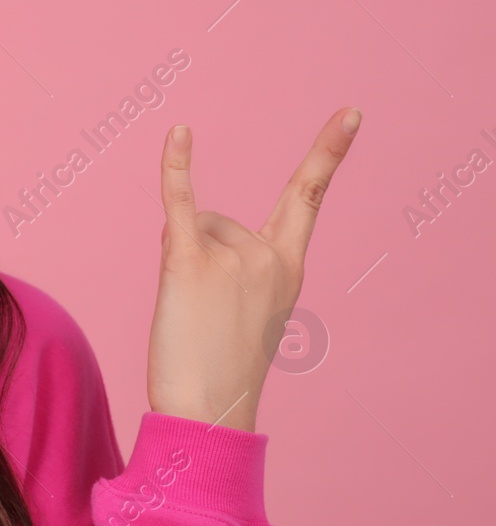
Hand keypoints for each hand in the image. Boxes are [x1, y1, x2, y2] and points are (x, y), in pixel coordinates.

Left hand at [146, 106, 360, 432]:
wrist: (206, 412)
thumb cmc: (217, 368)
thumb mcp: (238, 308)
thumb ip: (224, 258)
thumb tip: (186, 223)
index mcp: (288, 267)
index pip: (308, 196)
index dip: (328, 151)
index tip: (351, 113)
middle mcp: (268, 256)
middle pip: (215, 222)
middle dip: (196, 254)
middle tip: (203, 315)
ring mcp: (233, 257)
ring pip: (186, 229)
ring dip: (175, 261)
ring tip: (185, 312)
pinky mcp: (190, 262)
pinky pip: (180, 202)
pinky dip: (177, 167)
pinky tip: (181, 132)